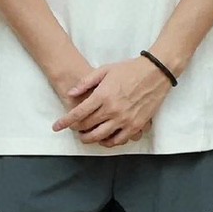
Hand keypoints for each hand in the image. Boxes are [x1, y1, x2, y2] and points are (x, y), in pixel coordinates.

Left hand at [52, 56, 171, 146]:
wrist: (156, 72)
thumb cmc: (129, 69)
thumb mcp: (105, 70)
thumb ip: (86, 82)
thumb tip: (71, 93)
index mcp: (103, 95)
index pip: (78, 113)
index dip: (65, 122)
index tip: (56, 127)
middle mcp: (112, 110)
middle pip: (87, 127)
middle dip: (77, 130)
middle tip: (73, 129)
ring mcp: (125, 119)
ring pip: (101, 137)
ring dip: (90, 139)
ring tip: (86, 136)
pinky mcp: (136, 125)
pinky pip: (119, 140)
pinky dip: (109, 142)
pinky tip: (104, 139)